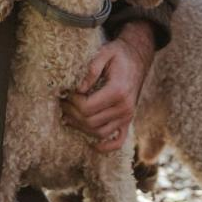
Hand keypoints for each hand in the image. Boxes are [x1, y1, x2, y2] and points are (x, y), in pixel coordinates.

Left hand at [61, 21, 154, 153]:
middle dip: (72, 113)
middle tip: (62, 102)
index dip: (72, 102)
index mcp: (118, 91)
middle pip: (90, 121)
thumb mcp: (105, 53)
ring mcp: (128, 115)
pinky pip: (118, 140)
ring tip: (68, 115)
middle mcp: (124, 107)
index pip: (87, 107)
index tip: (65, 92)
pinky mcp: (128, 120)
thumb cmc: (119, 54)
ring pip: (99, 132)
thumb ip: (91, 70)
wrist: (138, 57)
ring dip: (81, 128)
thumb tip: (78, 89)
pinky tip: (93, 146)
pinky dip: (106, 147)